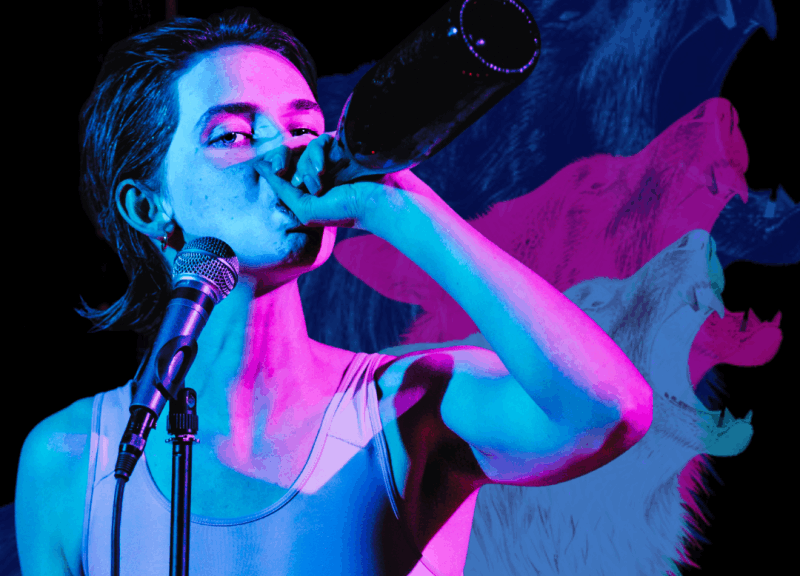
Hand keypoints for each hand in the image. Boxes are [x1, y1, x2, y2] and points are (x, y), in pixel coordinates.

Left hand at [256, 132, 386, 230]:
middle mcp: (317, 171)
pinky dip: (317, 153)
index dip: (275, 164)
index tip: (271, 168)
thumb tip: (261, 167)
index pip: (283, 168)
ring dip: (306, 166)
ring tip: (319, 182)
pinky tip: (324, 169)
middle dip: (284, 161)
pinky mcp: (341, 146)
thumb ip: (283, 190)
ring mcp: (330, 158)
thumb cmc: (345, 211)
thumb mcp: (306, 209)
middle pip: (291, 154)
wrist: (378, 201)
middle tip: (280, 170)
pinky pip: (320, 141)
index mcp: (307, 188)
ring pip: (304, 148)